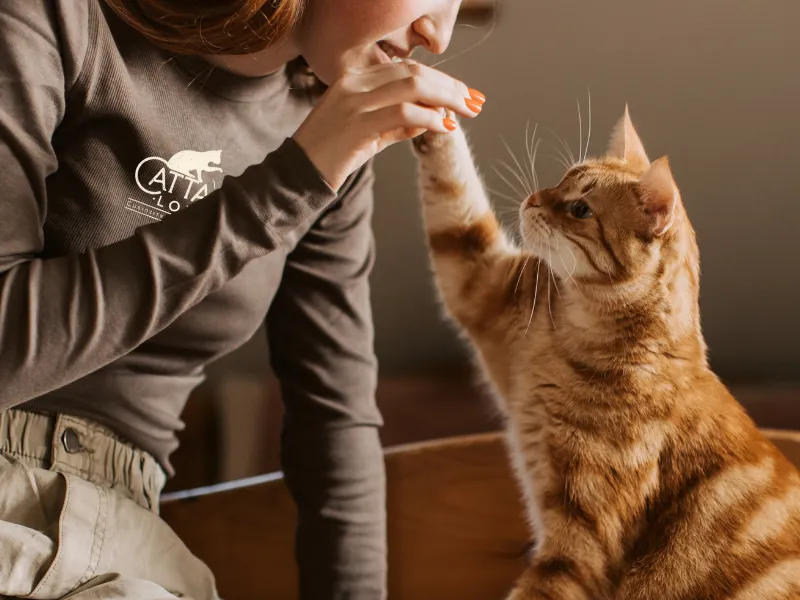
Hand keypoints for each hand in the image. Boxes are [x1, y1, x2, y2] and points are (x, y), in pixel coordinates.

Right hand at [292, 60, 485, 189]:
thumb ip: (398, 124)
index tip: (464, 93)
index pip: (406, 69)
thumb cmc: (333, 156)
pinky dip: (430, 118)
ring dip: (446, 98)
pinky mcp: (358, 124)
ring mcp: (355, 102)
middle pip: (414, 73)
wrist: (299, 175)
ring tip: (467, 113)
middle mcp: (354, 83)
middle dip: (450, 86)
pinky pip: (404, 113)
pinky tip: (445, 127)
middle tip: (475, 102)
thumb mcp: (368, 134)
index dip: (440, 79)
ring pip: (412, 87)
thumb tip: (434, 118)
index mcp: (354, 78)